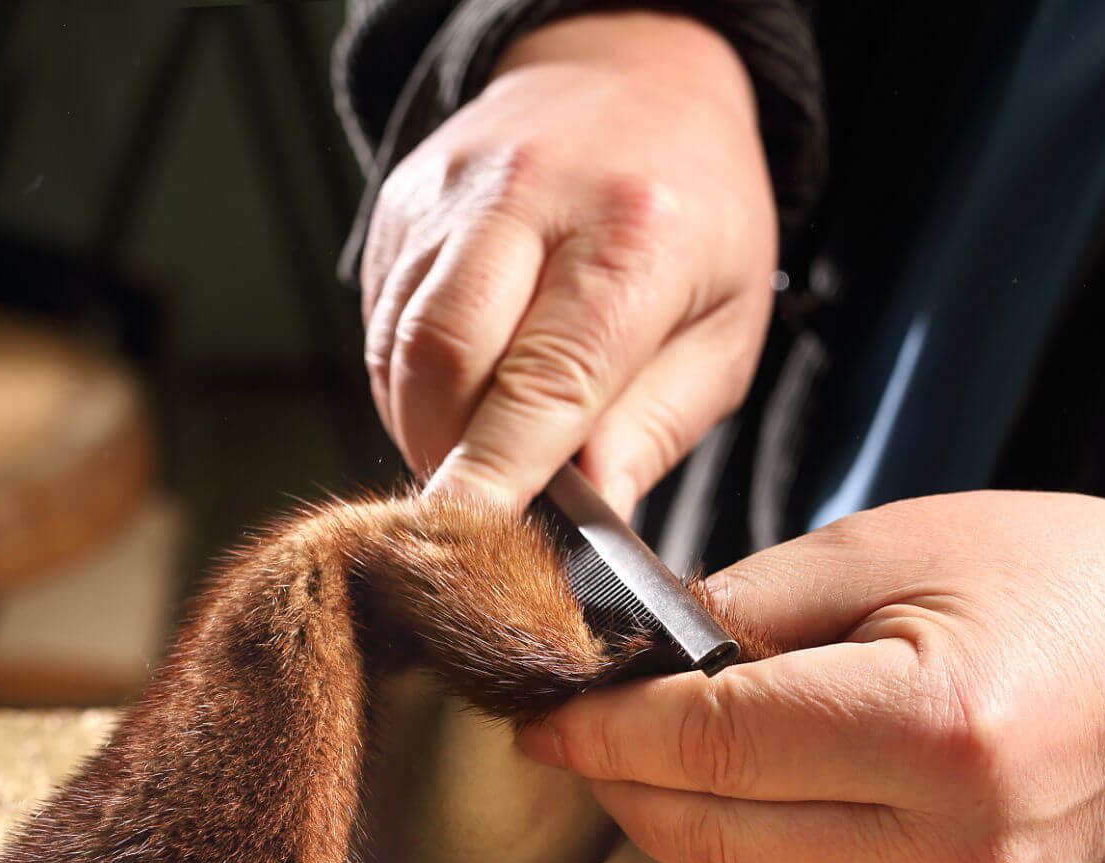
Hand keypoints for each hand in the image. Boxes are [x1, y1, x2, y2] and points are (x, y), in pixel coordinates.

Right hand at [360, 11, 776, 514]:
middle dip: (451, 461)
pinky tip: (459, 389)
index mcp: (633, 234)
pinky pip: (380, 328)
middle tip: (488, 513)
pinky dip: (409, 385)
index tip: (477, 549)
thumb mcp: (723, 328)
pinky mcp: (399, 205)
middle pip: (444, 364)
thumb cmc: (693, 216)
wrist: (633, 72)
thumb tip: (589, 520)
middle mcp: (527, 198)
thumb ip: (652, 429)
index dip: (500, 477)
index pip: (544, 382)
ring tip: (483, 447)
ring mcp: (449, 195)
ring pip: (399, 353)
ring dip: (426, 428)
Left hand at [517, 491, 1104, 862]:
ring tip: (713, 775)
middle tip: (599, 740)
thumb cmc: (1045, 579)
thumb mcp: (886, 549)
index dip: (603, 735)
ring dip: (699, 847)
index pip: (709, 747)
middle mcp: (953, 846)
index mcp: (933, 723)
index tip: (543, 720)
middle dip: (628, 788)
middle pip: (712, 843)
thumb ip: (741, 606)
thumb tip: (620, 662)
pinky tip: (787, 843)